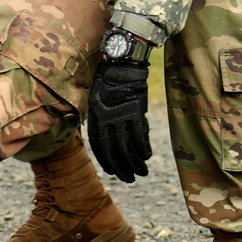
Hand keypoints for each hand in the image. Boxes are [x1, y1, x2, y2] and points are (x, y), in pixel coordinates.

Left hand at [87, 61, 151, 182]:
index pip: (98, 147)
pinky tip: (147, 156)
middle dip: (122, 169)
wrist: (123, 63)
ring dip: (135, 163)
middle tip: (130, 179)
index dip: (106, 162)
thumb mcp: (96, 98)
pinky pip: (139, 137)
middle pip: (113, 152)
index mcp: (94, 117)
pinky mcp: (135, 112)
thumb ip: (100, 118)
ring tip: (142, 172)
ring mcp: (120, 116)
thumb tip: (106, 136)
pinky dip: (143, 149)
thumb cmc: (109, 78)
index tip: (113, 172)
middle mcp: (105, 119)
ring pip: (127, 148)